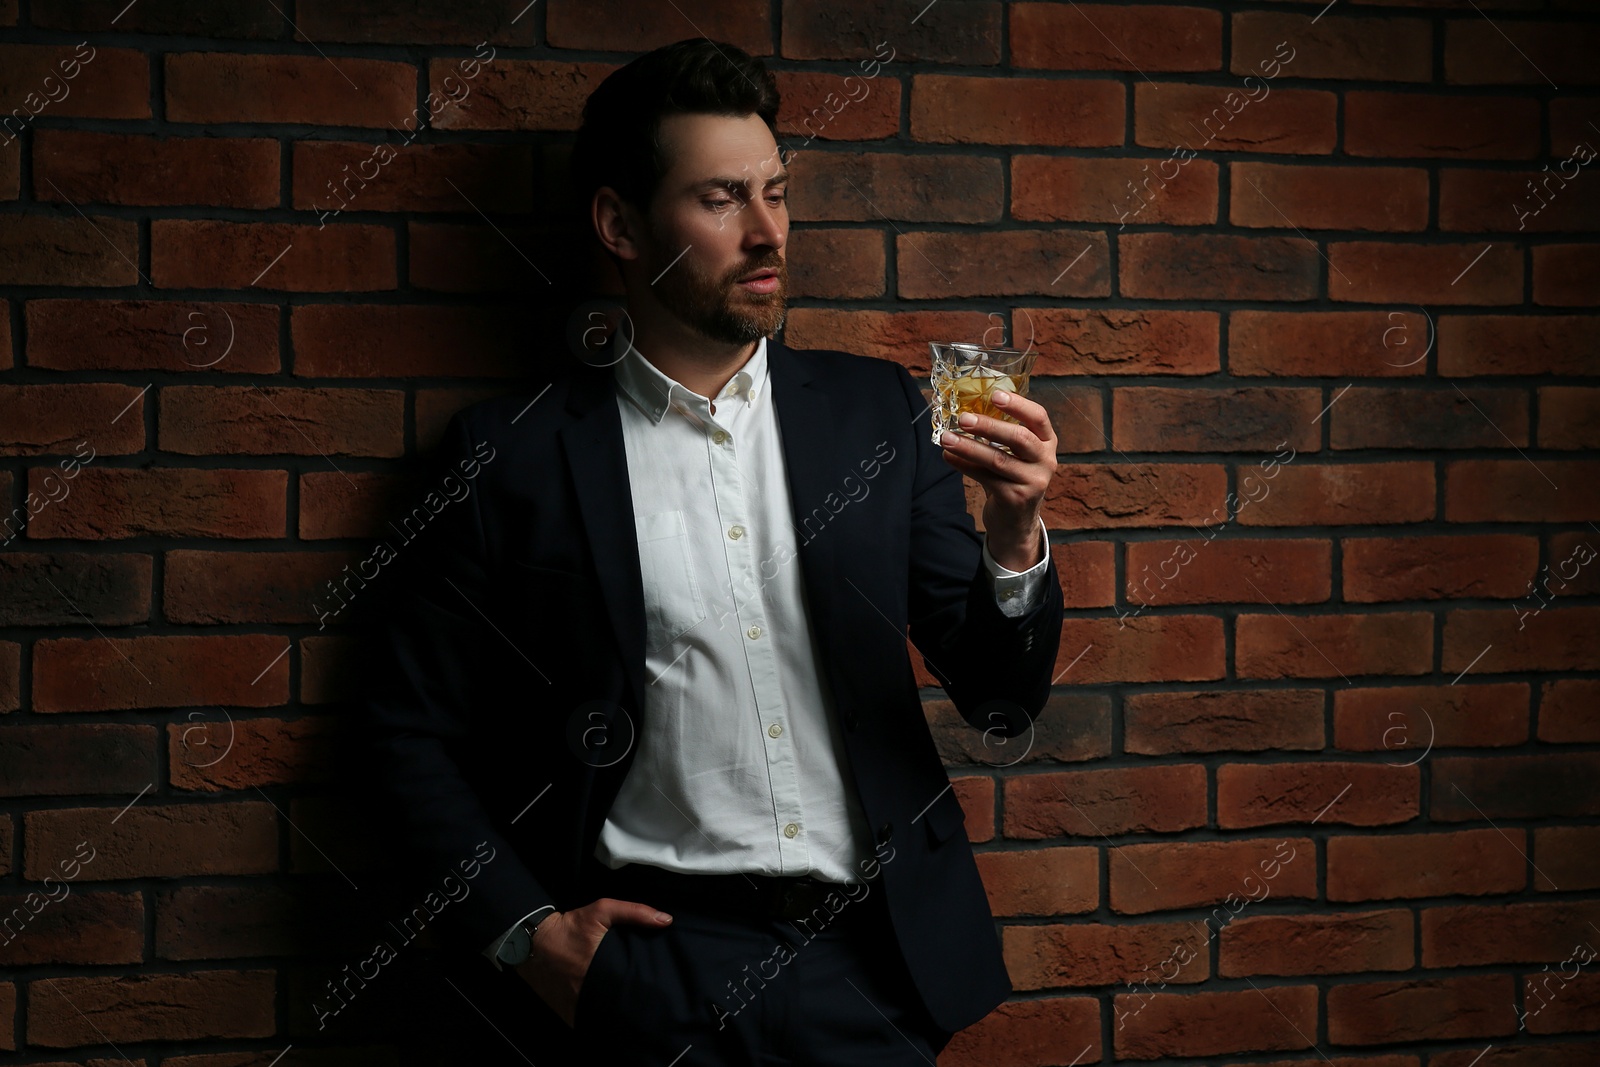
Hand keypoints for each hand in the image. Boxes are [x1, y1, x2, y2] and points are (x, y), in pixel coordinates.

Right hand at [512, 897, 672, 1028]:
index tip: (651, 991)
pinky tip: (601, 1014)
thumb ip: (634, 912)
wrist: (530, 940)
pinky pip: (581, 1021)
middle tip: (638, 1000)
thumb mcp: (601, 911)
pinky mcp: (563, 1012)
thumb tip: (665, 920)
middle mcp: (585, 992)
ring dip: (608, 1014)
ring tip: (621, 1008)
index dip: (640, 993)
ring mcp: (572, 1006)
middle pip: (614, 1007)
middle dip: (626, 1006)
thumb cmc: (568, 927)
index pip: (627, 991)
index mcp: (599, 970)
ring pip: (598, 1018)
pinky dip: (591, 1019)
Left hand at [938, 388, 1057, 569]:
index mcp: (1047, 442)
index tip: (995, 395)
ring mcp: (1033, 481)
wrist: (1016, 522)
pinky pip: (985, 477)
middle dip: (989, 426)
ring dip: (968, 447)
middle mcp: (1045, 460)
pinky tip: (948, 457)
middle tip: (963, 418)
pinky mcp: (1015, 498)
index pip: (1039, 418)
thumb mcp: (1016, 454)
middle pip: (1019, 438)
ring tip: (946, 438)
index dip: (1018, 404)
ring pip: (998, 459)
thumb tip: (965, 408)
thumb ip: (1001, 434)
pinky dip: (963, 465)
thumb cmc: (1012, 478)